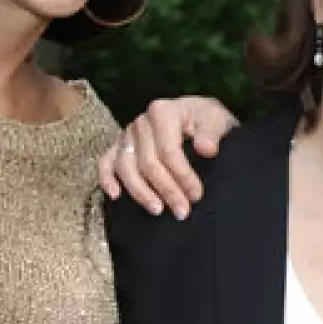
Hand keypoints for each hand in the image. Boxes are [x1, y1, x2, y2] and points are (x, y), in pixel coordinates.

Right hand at [98, 96, 238, 217]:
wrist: (195, 116)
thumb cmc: (205, 119)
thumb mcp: (217, 120)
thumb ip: (212, 133)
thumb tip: (206, 149)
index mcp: (163, 112)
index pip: (168, 151)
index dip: (182, 176)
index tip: (196, 195)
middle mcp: (141, 123)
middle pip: (148, 162)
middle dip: (166, 190)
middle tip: (182, 211)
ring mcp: (126, 135)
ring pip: (125, 167)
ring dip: (140, 192)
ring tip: (157, 210)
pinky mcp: (118, 147)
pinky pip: (105, 163)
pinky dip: (106, 179)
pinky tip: (115, 196)